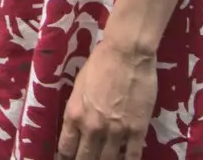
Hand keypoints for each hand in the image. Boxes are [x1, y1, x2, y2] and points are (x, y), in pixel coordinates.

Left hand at [57, 38, 158, 159]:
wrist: (126, 54)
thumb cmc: (100, 63)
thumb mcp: (79, 87)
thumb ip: (78, 109)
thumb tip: (79, 126)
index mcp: (74, 115)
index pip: (66, 148)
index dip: (67, 157)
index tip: (70, 159)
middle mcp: (92, 128)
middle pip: (85, 158)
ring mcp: (115, 131)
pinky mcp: (137, 130)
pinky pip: (132, 156)